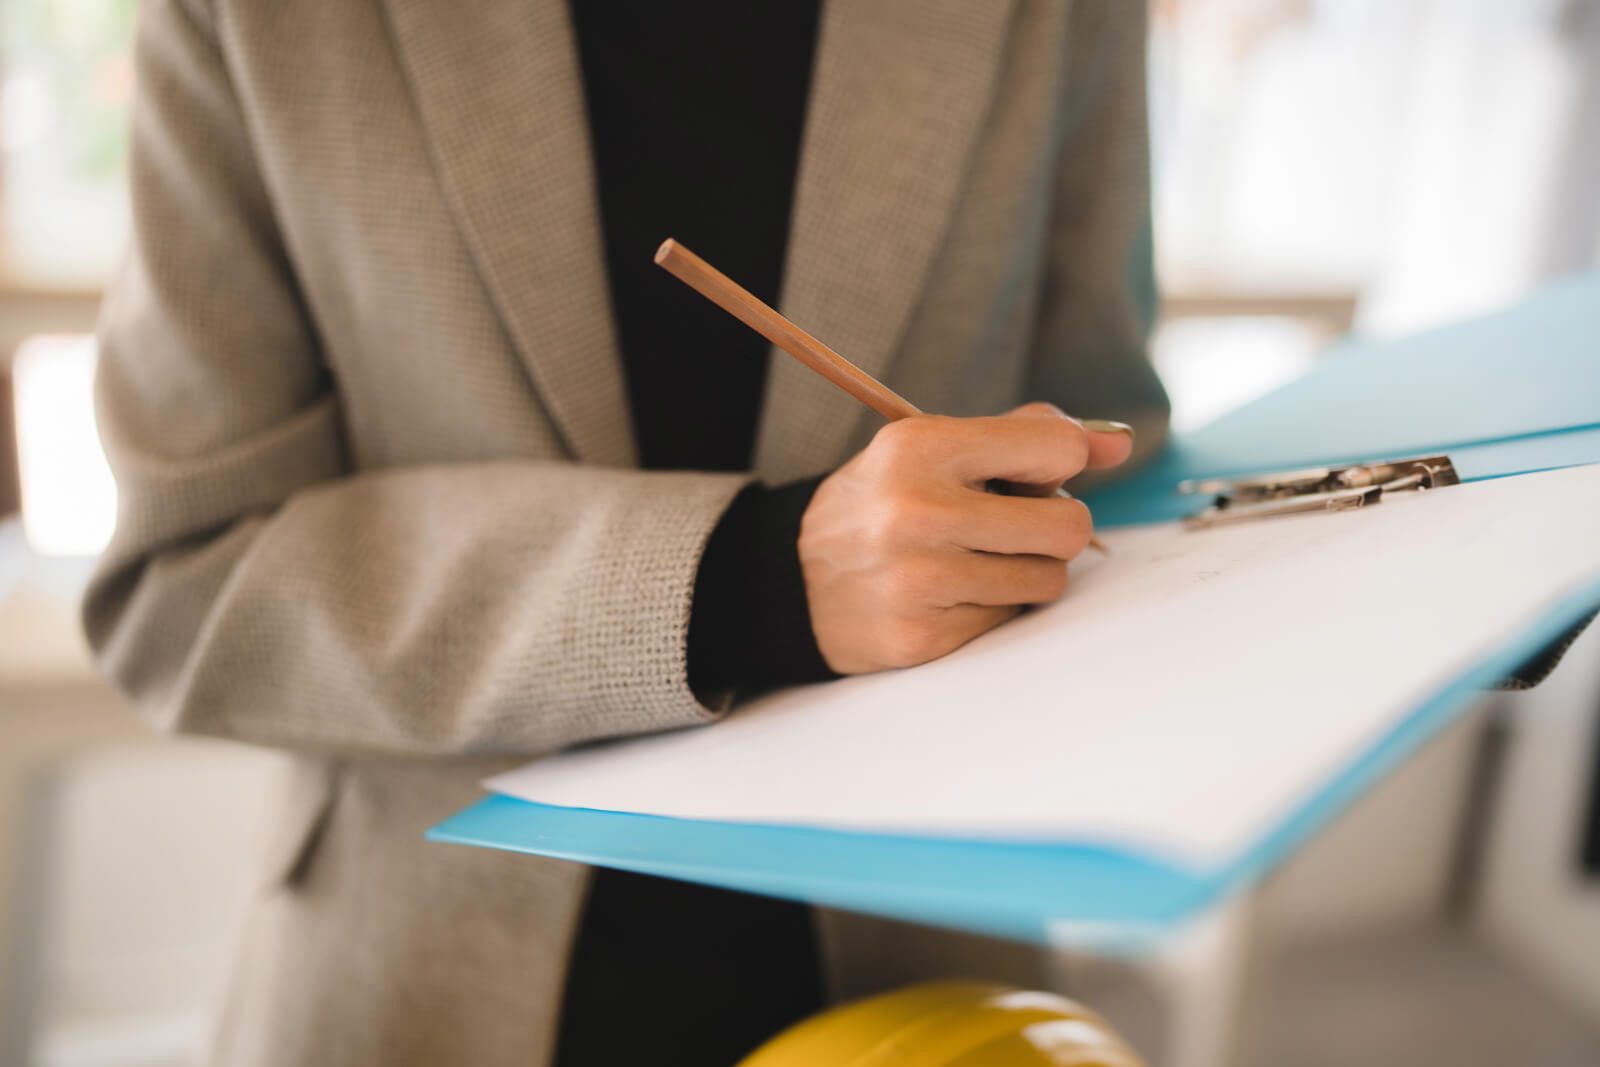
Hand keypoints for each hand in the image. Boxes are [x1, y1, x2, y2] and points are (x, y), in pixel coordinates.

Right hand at [799, 403, 1133, 673]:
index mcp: (921, 447)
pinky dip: (990, 606)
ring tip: (976, 559)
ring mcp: (919, 580)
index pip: (1057, 447)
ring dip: (1025, 571)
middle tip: (1013, 525)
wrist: (794, 582)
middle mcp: (917, 511)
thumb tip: (1119, 444)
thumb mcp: (934, 448)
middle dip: (1054, 527)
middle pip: (1067, 525)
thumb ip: (1026, 435)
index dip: (1061, 463)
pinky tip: (948, 594)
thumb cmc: (882, 504)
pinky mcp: (922, 635)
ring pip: (1047, 580)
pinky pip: (1008, 619)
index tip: (1035, 472)